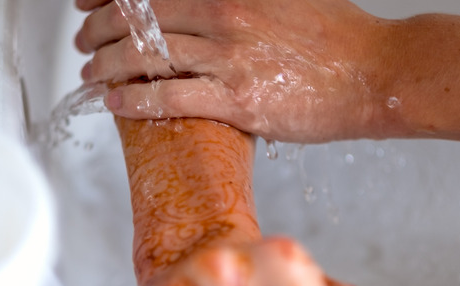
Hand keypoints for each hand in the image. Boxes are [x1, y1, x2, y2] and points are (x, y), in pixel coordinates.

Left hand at [75, 0, 391, 143]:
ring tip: (89, 74)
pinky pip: (170, 97)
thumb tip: (201, 8)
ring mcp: (230, 55)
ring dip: (106, 65)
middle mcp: (226, 11)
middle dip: (99, 27)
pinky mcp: (239, 99)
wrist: (376, 73)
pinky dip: (135, 99)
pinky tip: (115, 103)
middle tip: (83, 40)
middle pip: (139, 15)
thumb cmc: (337, 37)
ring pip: (146, 55)